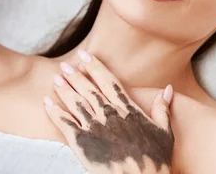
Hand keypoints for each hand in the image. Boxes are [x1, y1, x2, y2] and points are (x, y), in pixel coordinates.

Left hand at [44, 50, 173, 173]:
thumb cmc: (156, 159)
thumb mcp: (164, 131)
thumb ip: (162, 108)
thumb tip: (167, 89)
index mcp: (127, 109)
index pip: (108, 81)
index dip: (95, 67)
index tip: (85, 55)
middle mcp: (109, 114)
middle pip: (88, 89)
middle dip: (75, 75)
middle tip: (65, 65)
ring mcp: (94, 127)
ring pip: (75, 102)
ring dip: (64, 89)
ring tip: (56, 79)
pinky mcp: (82, 143)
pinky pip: (65, 124)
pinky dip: (55, 112)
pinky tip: (48, 103)